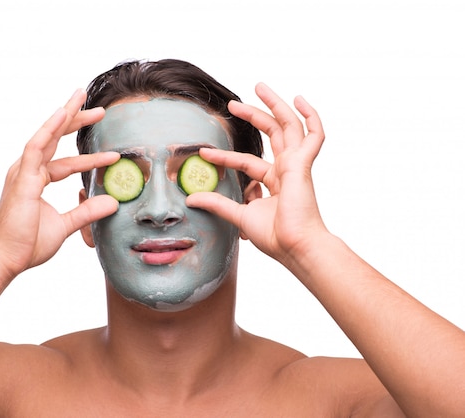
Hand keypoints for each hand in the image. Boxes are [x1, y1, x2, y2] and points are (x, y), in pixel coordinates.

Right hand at [0, 89, 119, 279]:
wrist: (5, 260)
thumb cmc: (27, 245)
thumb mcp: (65, 226)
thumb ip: (87, 212)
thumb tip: (113, 202)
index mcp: (34, 179)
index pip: (65, 161)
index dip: (89, 156)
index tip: (113, 154)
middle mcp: (27, 171)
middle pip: (55, 139)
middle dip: (76, 121)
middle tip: (99, 109)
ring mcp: (22, 172)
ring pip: (46, 136)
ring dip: (66, 116)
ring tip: (83, 97)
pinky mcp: (21, 178)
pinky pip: (36, 147)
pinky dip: (49, 129)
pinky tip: (63, 114)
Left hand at [186, 83, 327, 262]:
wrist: (294, 247)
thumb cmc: (275, 237)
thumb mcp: (239, 215)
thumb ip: (217, 204)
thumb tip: (191, 198)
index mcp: (274, 183)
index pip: (246, 162)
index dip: (224, 157)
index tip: (203, 153)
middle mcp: (286, 170)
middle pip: (271, 134)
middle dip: (254, 115)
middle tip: (233, 103)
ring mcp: (297, 165)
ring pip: (288, 126)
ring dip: (275, 105)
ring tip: (258, 87)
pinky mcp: (303, 164)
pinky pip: (314, 135)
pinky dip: (310, 116)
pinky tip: (299, 99)